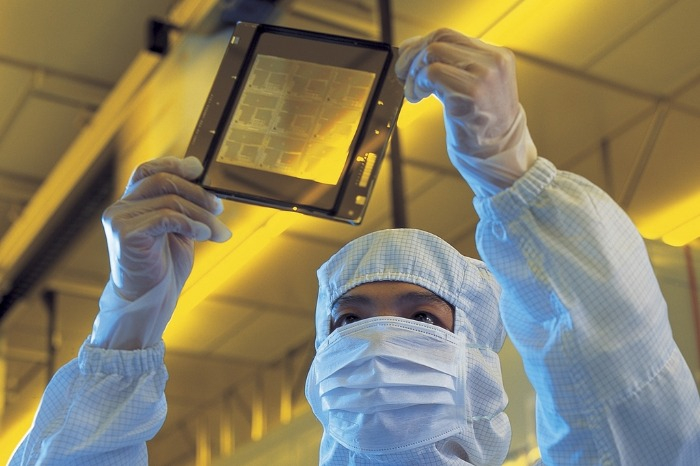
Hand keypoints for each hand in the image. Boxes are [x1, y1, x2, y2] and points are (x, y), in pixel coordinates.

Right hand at [102, 156, 230, 301]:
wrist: (149, 300)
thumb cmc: (164, 268)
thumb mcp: (179, 230)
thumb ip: (184, 206)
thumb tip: (205, 182)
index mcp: (132, 203)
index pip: (148, 170)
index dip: (174, 164)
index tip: (200, 171)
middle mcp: (121, 207)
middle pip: (163, 181)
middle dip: (198, 193)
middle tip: (219, 209)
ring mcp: (120, 219)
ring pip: (169, 200)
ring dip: (202, 214)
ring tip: (218, 232)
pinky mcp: (125, 234)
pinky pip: (166, 217)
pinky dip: (191, 224)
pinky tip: (204, 235)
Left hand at [395, 28, 519, 157]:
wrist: (499, 155)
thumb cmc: (480, 125)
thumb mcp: (472, 87)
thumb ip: (452, 67)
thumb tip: (413, 48)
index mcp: (497, 56)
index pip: (449, 35)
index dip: (420, 44)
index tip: (406, 59)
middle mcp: (494, 61)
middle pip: (439, 39)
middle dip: (413, 55)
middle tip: (402, 75)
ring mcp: (484, 76)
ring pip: (433, 52)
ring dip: (414, 73)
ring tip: (414, 92)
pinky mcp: (471, 93)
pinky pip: (432, 74)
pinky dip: (417, 84)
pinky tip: (417, 99)